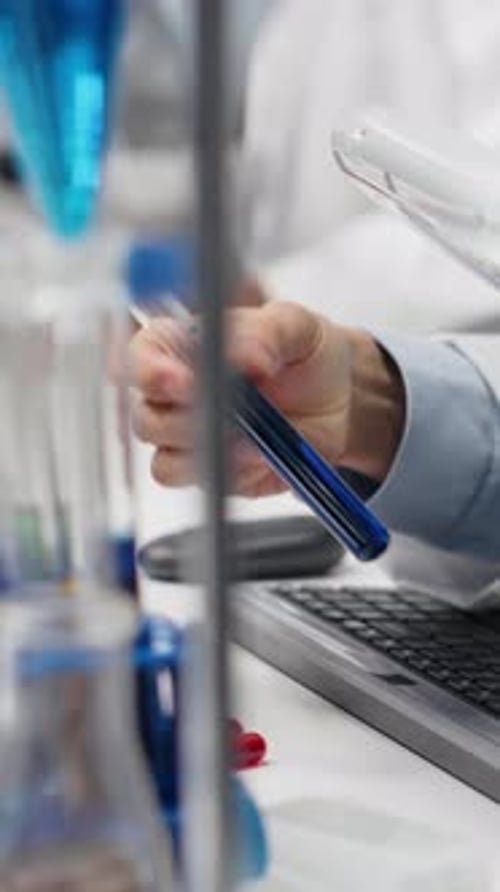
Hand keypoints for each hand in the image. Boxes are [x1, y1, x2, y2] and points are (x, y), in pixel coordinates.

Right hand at [129, 297, 404, 496]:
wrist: (342, 399)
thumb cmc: (306, 352)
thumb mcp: (294, 326)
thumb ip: (265, 334)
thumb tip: (243, 357)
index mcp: (181, 346)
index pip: (142, 357)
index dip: (151, 371)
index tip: (181, 380)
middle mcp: (177, 395)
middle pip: (146, 418)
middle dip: (183, 420)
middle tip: (227, 412)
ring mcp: (192, 439)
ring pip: (166, 460)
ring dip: (207, 450)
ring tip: (251, 435)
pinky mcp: (216, 472)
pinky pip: (203, 482)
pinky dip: (229, 472)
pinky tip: (260, 454)